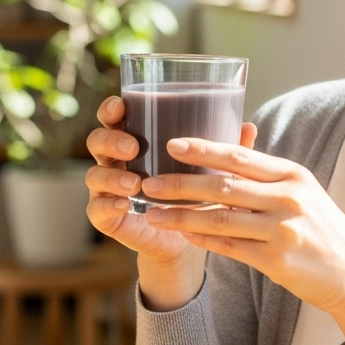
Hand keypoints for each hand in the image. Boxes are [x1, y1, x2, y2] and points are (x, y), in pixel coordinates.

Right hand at [84, 96, 257, 311]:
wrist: (187, 238)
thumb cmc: (196, 191)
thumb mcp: (209, 168)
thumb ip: (223, 148)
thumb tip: (249, 126)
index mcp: (135, 139)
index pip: (115, 117)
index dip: (111, 109)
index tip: (120, 105)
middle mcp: (116, 160)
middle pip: (98, 140)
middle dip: (111, 139)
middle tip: (133, 145)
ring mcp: (108, 189)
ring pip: (95, 174)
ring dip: (112, 175)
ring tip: (134, 182)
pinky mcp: (107, 217)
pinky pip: (96, 209)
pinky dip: (108, 204)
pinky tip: (125, 203)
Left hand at [139, 138, 344, 339]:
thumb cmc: (320, 227)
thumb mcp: (301, 191)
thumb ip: (266, 175)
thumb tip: (223, 157)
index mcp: (291, 175)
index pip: (239, 157)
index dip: (203, 150)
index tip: (172, 145)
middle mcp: (287, 198)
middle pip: (223, 186)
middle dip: (181, 183)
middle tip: (150, 180)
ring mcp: (281, 230)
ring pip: (219, 218)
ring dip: (181, 215)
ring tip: (153, 213)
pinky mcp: (275, 260)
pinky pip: (229, 247)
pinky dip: (203, 239)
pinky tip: (182, 234)